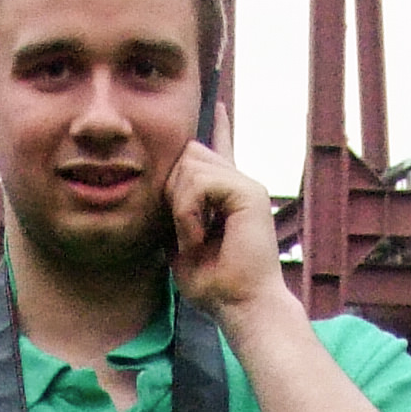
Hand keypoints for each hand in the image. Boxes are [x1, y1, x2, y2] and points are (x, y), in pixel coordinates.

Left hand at [167, 139, 282, 319]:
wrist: (241, 307)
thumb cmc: (214, 286)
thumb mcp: (181, 243)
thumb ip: (175, 211)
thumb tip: (161, 186)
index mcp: (228, 195)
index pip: (220, 151)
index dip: (219, 127)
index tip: (216, 104)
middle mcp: (240, 184)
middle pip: (188, 155)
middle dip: (173, 191)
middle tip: (185, 235)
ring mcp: (247, 185)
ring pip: (190, 165)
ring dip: (180, 205)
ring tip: (194, 239)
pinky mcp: (249, 192)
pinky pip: (200, 183)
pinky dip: (189, 211)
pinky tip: (199, 236)